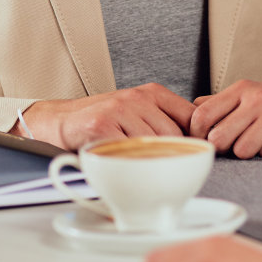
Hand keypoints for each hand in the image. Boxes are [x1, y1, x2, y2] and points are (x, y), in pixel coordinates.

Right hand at [19, 84, 195, 149]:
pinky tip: (119, 164)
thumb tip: (200, 145)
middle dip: (169, 155)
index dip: (196, 138)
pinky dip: (125, 164)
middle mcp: (138, 98)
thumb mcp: (139, 114)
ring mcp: (119, 110)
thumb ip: (165, 123)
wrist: (61, 122)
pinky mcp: (101, 126)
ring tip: (135, 165)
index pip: (191, 115)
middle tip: (159, 168)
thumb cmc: (105, 123)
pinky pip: (126, 153)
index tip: (194, 154)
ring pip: (151, 145)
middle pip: (174, 135)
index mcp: (153, 93)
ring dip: (146, 162)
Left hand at [188, 81, 261, 157]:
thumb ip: (217, 104)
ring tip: (260, 142)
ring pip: (243, 150)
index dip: (198, 135)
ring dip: (250, 153)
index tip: (207, 142)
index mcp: (240, 89)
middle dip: (224, 149)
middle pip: (219, 137)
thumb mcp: (245, 96)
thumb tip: (186, 116)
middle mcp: (256, 97)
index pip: (201, 115)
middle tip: (235, 146)